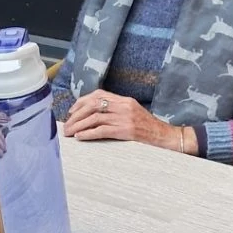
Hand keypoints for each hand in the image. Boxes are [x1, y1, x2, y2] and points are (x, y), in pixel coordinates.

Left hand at [63, 89, 179, 150]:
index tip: (72, 111)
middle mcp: (124, 106)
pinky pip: (102, 130)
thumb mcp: (133, 113)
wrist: (166, 137)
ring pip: (95, 118)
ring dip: (78, 126)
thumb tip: (94, 115)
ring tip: (69, 133)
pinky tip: (80, 137)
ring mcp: (125, 117)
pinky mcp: (126, 130)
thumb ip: (117, 110)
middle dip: (76, 115)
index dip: (81, 102)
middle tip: (67, 126)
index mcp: (125, 100)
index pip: (98, 95)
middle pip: (93, 105)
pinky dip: (88, 133)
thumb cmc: (148, 128)